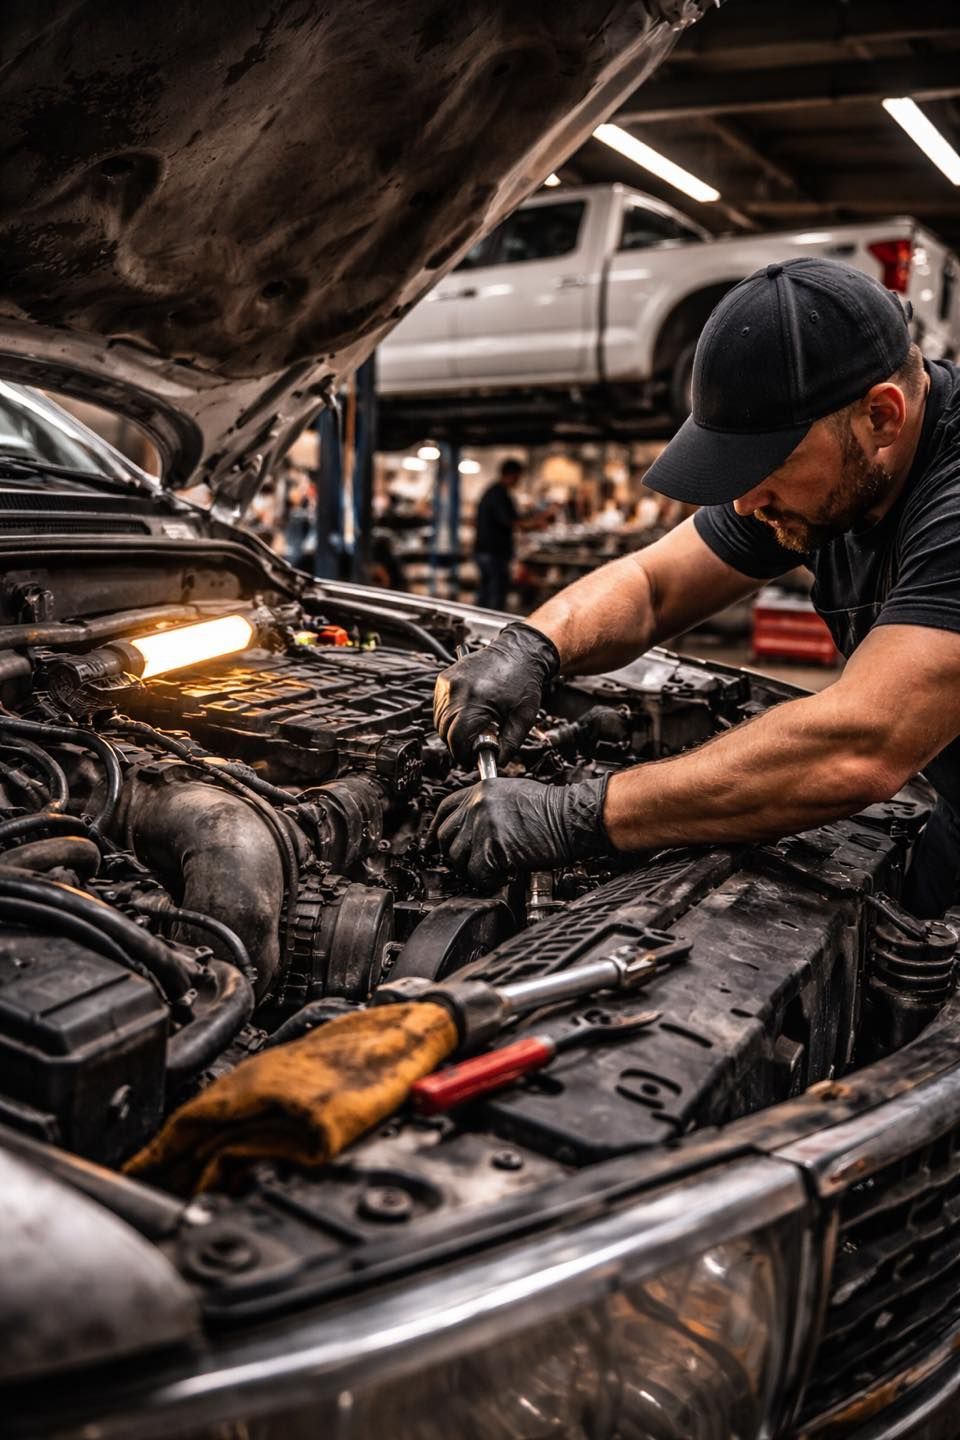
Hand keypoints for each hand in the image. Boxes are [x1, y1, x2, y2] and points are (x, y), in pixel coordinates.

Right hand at [433, 623, 559, 768]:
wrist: (518, 652)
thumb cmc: (524, 682)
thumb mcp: (523, 718)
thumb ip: (510, 744)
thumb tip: (497, 762)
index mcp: (477, 700)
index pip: (456, 739)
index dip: (463, 755)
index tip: (471, 759)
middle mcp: (458, 690)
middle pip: (444, 732)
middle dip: (458, 744)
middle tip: (474, 745)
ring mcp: (448, 683)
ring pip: (439, 721)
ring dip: (452, 730)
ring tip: (473, 727)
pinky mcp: (444, 678)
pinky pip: (439, 707)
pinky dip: (448, 716)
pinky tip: (466, 714)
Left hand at [434, 775, 611, 889]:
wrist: (572, 818)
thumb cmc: (552, 810)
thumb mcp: (512, 793)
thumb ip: (488, 806)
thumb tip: (473, 826)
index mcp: (481, 790)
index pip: (444, 810)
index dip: (437, 829)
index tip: (435, 843)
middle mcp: (478, 805)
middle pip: (445, 836)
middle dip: (456, 855)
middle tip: (472, 864)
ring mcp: (484, 825)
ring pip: (457, 858)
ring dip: (474, 869)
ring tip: (494, 870)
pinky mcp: (494, 847)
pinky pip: (477, 873)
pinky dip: (488, 881)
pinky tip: (503, 875)